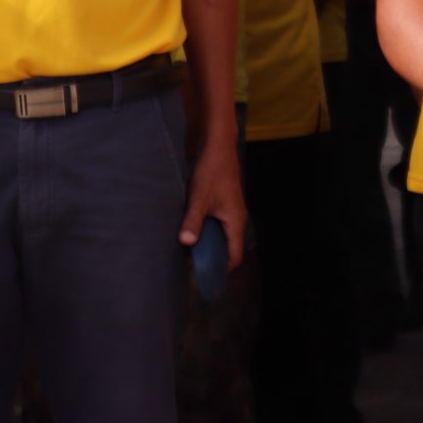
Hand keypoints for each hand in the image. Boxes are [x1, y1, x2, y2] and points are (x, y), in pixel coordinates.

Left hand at [179, 137, 246, 269]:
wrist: (217, 146)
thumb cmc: (211, 171)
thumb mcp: (198, 197)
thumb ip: (192, 221)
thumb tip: (186, 243)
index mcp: (235, 221)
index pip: (235, 256)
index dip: (221, 269)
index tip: (203, 276)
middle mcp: (236, 218)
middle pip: (227, 248)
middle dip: (210, 257)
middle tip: (189, 263)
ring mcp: (231, 211)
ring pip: (221, 236)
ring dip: (206, 242)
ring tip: (186, 247)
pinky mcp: (224, 204)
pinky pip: (217, 225)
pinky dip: (205, 230)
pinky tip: (189, 227)